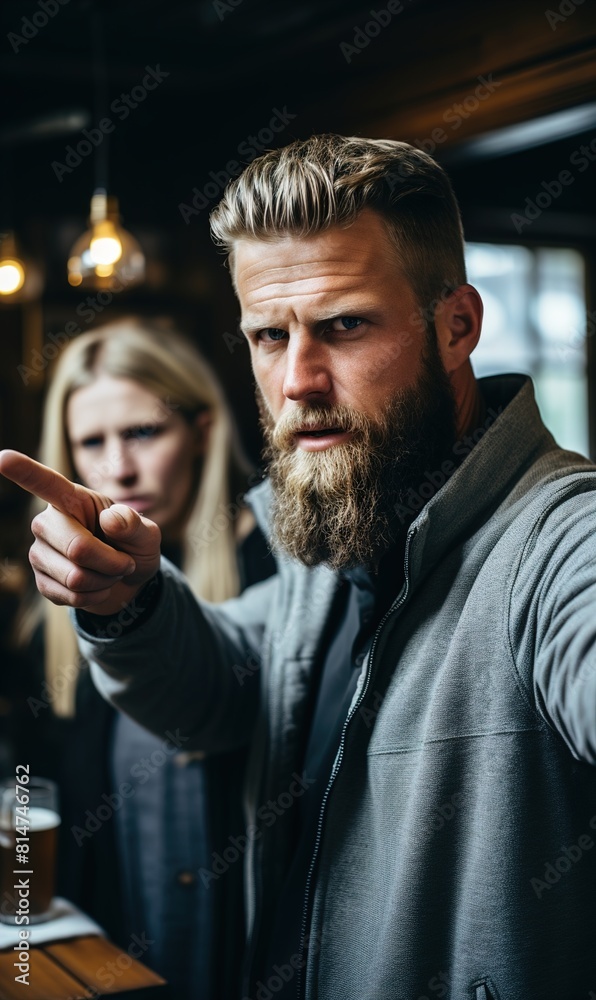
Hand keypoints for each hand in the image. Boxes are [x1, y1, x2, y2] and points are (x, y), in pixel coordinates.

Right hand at [0, 449, 160, 614]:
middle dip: (111, 563)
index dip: (23, 470)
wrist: (129, 581)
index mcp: (73, 499)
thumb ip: (133, 524)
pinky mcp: (41, 581)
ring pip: (76, 578)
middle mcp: (48, 523)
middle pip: (77, 548)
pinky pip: (73, 597)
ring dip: (105, 580)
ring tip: (109, 572)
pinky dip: (96, 596)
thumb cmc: (134, 547)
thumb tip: (110, 520)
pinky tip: (98, 586)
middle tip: (124, 562)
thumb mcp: (146, 533)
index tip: (3, 458)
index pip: (46, 483)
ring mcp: (40, 552)